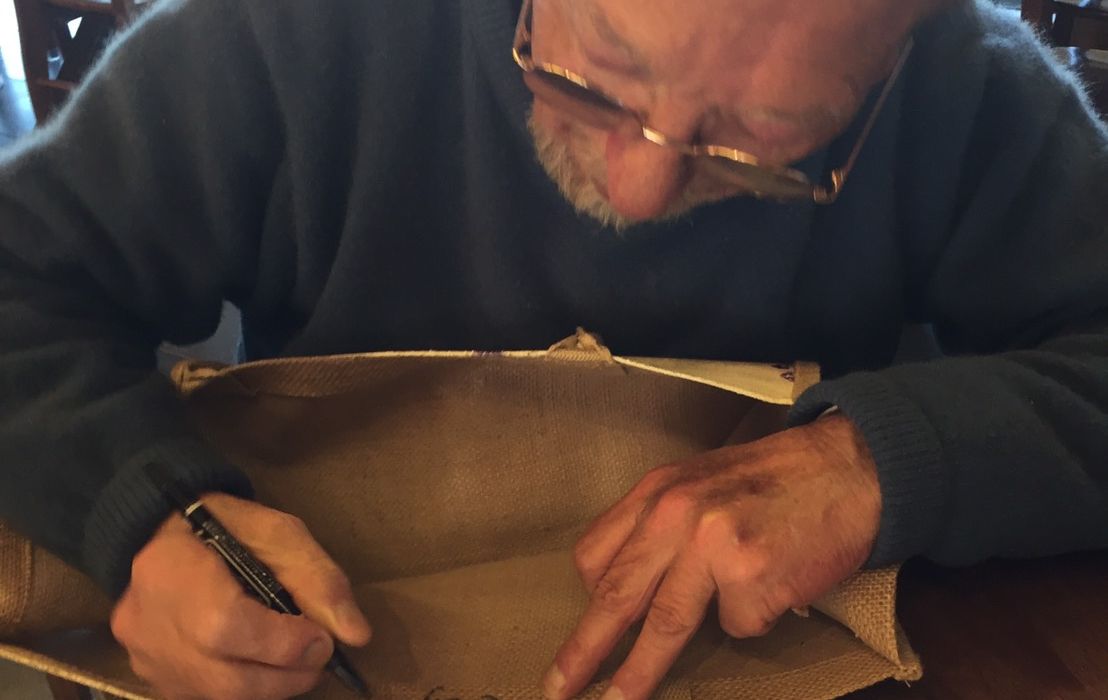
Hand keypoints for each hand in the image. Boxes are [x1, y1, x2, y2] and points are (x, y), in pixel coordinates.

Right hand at [111, 493, 371, 699]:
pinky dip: (244, 689)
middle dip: (289, 676)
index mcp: (173, 573)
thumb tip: (356, 634)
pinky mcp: (153, 678)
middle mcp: (148, 626)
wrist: (156, 533)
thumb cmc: (224, 526)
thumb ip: (317, 579)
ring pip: (218, 698)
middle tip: (319, 656)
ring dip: (271, 687)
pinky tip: (261, 665)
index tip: (323, 639)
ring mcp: (147, 660)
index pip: (228, 627)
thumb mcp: (277, 532)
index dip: (285, 644)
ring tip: (295, 661)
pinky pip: (206, 699)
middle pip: (227, 680)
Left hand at [543, 414, 880, 699]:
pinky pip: (738, 624)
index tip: (577, 636)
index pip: (596, 556)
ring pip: (665, 625)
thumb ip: (660, 525)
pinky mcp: (752, 574)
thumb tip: (629, 588)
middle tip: (557, 687)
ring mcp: (711, 544)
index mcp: (656, 491)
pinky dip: (754, 615)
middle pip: (617, 596)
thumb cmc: (773, 481)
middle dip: (583, 650)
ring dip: (638, 673)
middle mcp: (675, 513)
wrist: (845, 467)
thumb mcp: (699, 483)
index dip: (586, 603)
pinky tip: (774, 584)